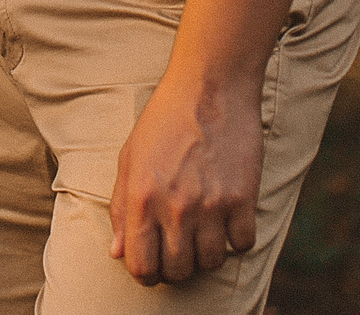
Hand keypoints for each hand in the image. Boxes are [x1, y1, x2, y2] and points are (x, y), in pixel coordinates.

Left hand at [108, 65, 264, 285]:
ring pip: (211, 263)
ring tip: (203, 231)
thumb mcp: (129, 158)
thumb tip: (117, 253)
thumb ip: (121, 208)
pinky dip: (237, 239)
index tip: (154, 265)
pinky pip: (243, 244)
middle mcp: (175, 206)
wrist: (209, 86)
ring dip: (207, 254)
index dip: (147, 273)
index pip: (141, 265)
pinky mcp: (242, 198)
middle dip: (177, 267)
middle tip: (180, 247)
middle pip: (178, 272)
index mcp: (141, 197)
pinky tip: (228, 219)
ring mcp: (211, 205)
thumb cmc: (164, 119)